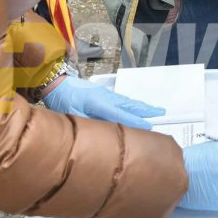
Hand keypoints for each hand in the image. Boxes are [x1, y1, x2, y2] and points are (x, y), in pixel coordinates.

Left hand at [42, 76, 164, 129]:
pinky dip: (133, 104)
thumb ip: (87, 125)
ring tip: (156, 110)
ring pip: (127, 101)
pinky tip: (138, 107)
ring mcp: (105, 94)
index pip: (119, 114)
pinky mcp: (103, 94)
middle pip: (129, 104)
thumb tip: (101, 135)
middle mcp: (105, 96)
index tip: (149, 127)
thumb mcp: (70, 115)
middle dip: (146, 110)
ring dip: (142, 106)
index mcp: (97, 102)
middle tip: (162, 113)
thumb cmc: (61, 99)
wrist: (56, 82)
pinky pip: (122, 100)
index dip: (135, 121)